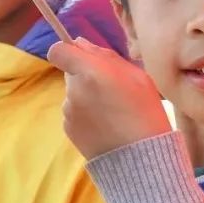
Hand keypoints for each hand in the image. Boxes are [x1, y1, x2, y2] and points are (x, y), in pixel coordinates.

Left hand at [47, 37, 170, 159]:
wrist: (141, 159)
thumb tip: (80, 43)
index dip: (68, 51)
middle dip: (86, 76)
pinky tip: (106, 126)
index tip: (83, 57)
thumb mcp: (137, 76)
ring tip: (113, 112)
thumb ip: (106, 56)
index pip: (58, 51)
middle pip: (70, 73)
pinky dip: (86, 115)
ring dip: (87, 96)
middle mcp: (73, 90)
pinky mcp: (68, 129)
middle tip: (112, 90)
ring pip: (74, 94)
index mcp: (89, 72)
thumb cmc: (146, 113)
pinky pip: (75, 113)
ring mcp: (68, 111)